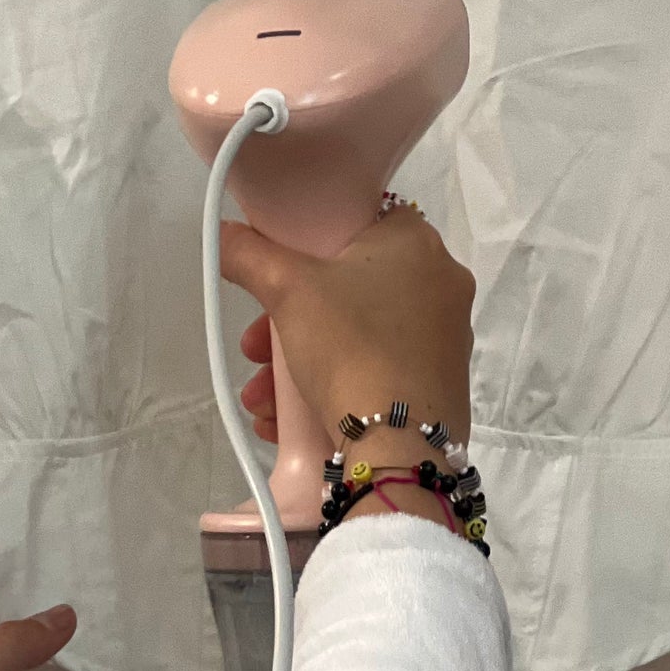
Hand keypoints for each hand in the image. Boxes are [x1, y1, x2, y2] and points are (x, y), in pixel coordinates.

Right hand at [221, 201, 473, 455]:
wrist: (401, 447)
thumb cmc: (350, 348)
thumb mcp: (286, 290)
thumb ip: (248, 254)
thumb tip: (224, 234)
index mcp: (416, 241)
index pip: (355, 223)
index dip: (304, 249)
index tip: (272, 281)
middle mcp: (440, 282)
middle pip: (345, 289)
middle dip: (286, 324)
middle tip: (254, 351)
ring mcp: (445, 336)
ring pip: (355, 336)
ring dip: (297, 364)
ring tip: (263, 399)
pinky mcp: (440, 382)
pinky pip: (374, 371)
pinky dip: (332, 387)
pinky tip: (289, 418)